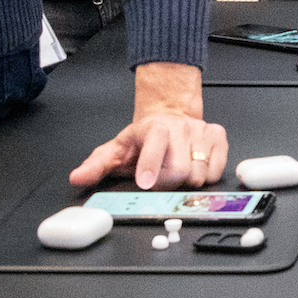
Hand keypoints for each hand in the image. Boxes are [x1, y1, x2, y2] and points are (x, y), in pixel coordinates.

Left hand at [71, 63, 229, 188]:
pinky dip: (206, 176)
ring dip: (187, 181)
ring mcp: (201, 131)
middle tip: (160, 179)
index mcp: (154, 128)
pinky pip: (217, 171)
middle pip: (180, 170)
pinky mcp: (218, 136)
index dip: (151, 165)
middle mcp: (180, 127)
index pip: (155, 145)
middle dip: (169, 183)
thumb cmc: (143, 138)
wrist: (169, 115)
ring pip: (200, 175)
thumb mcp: (116, 150)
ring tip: (176, 169)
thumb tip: (78, 177)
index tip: (146, 182)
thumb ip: (96, 165)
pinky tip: (193, 165)